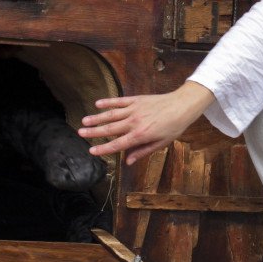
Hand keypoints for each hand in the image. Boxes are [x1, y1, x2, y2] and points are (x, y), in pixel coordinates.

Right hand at [79, 81, 213, 164]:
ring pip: (111, 114)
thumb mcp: (161, 143)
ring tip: (84, 121)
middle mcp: (134, 122)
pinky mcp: (136, 100)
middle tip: (79, 134)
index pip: (118, 144)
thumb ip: (142, 152)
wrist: (182, 105)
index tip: (92, 151)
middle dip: (94, 132)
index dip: (104, 148)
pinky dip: (108, 103)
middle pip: (110, 128)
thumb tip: (127, 161)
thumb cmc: (174, 126)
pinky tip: (98, 104)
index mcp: (140, 135)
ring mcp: (134, 109)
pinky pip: (119, 101)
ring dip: (97, 118)